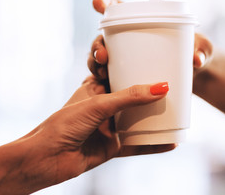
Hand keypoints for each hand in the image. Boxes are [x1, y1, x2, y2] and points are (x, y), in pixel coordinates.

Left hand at [25, 76, 174, 185]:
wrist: (46, 159)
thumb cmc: (63, 124)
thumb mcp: (99, 104)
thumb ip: (129, 97)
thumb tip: (161, 87)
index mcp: (96, 89)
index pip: (121, 75)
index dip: (138, 70)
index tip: (158, 64)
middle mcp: (104, 107)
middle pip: (134, 99)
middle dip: (152, 96)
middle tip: (174, 89)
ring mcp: (109, 127)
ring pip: (138, 122)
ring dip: (156, 119)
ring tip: (179, 113)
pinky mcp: (113, 147)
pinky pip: (138, 145)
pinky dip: (154, 144)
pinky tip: (172, 143)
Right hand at [88, 0, 212, 78]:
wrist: (194, 76)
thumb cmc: (195, 52)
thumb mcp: (202, 49)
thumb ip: (202, 51)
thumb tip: (196, 60)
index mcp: (142, 23)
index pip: (119, 8)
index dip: (105, 3)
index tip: (98, 2)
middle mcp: (128, 40)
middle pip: (104, 38)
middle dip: (97, 45)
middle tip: (102, 56)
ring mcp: (125, 60)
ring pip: (101, 60)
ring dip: (95, 64)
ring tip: (102, 72)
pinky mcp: (126, 78)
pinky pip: (109, 79)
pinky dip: (103, 83)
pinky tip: (103, 88)